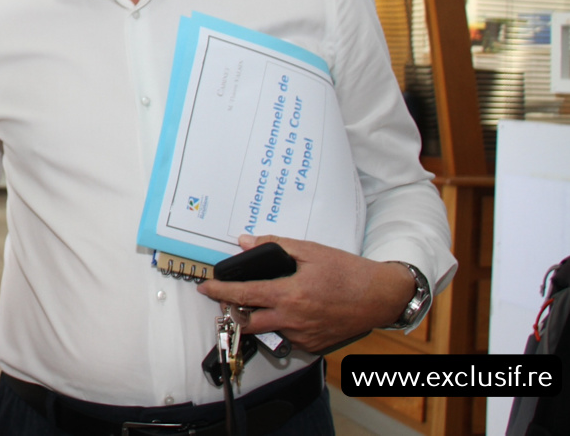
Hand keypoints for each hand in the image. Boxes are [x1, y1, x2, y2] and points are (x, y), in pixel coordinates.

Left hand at [196, 234, 415, 352]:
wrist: (381, 297)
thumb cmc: (349, 272)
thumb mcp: (311, 251)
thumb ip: (276, 245)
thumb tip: (247, 241)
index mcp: (289, 294)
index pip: (243, 295)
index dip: (220, 291)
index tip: (206, 287)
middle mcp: (292, 319)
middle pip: (247, 322)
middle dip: (231, 312)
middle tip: (227, 300)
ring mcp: (303, 335)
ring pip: (268, 330)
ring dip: (259, 318)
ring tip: (265, 301)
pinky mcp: (314, 345)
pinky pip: (288, 337)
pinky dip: (282, 325)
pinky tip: (291, 310)